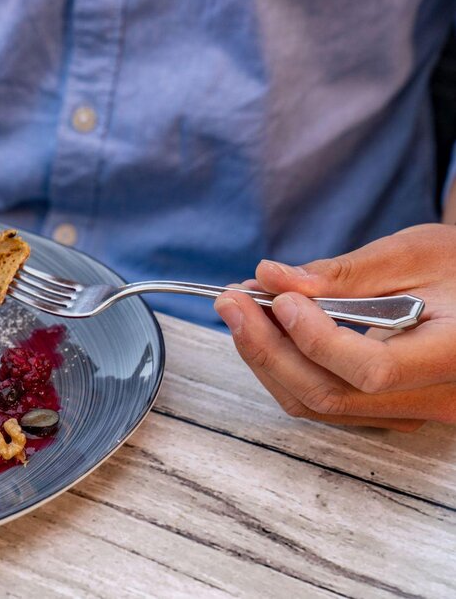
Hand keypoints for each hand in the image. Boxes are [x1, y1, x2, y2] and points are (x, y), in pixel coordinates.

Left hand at [214, 224, 455, 430]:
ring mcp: (413, 413)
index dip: (316, 338)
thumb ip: (344, 273)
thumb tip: (272, 278)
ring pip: (321, 405)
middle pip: (332, 395)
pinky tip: (265, 327)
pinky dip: (288, 365)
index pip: (372, 371)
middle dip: (268, 348)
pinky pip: (327, 399)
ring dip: (268, 357)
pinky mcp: (390, 410)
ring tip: (239, 308)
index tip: (280, 297)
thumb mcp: (415, 253)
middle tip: (231, 301)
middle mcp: (438, 400)